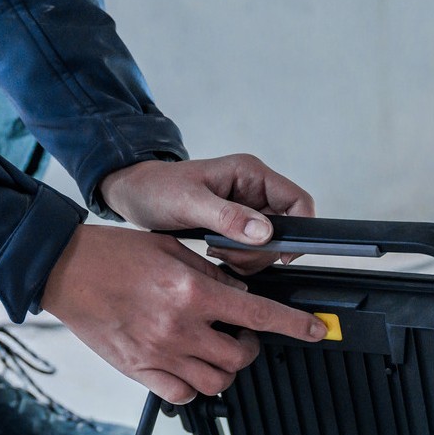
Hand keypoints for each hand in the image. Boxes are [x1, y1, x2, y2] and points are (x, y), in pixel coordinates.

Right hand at [40, 224, 327, 403]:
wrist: (65, 269)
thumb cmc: (114, 255)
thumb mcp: (173, 249)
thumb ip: (211, 275)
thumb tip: (241, 294)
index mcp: (192, 293)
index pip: (259, 315)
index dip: (294, 326)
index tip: (314, 331)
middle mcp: (179, 328)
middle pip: (240, 357)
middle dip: (249, 346)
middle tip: (239, 333)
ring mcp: (159, 354)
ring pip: (216, 382)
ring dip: (225, 369)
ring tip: (214, 349)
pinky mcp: (139, 370)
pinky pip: (182, 394)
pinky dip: (193, 385)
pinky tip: (188, 365)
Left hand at [99, 153, 314, 273]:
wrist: (134, 195)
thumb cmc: (156, 188)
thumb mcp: (188, 202)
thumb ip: (228, 216)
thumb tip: (265, 232)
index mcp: (251, 174)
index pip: (299, 201)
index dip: (299, 230)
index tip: (280, 254)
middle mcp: (255, 191)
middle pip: (287, 229)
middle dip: (263, 250)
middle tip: (230, 254)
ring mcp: (248, 210)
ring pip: (271, 244)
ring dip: (250, 257)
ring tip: (217, 252)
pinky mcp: (239, 227)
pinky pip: (255, 251)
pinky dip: (241, 260)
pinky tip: (217, 254)